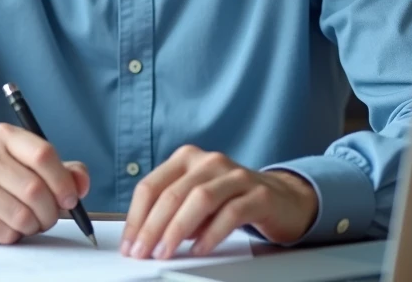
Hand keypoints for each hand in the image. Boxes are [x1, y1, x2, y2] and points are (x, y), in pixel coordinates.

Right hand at [0, 123, 89, 243]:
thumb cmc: (8, 178)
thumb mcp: (37, 167)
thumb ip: (67, 172)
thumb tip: (81, 185)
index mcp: (5, 135)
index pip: (43, 155)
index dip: (63, 182)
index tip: (71, 199)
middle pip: (34, 189)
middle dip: (51, 211)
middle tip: (51, 217)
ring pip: (21, 215)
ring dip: (34, 226)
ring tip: (30, 222)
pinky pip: (4, 232)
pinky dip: (15, 236)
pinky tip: (8, 226)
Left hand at [121, 145, 317, 258]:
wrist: (283, 199)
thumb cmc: (231, 200)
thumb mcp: (195, 201)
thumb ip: (172, 212)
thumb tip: (143, 237)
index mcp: (187, 159)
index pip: (151, 186)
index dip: (137, 217)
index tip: (129, 243)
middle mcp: (209, 161)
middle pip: (172, 193)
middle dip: (152, 226)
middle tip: (142, 252)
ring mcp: (235, 175)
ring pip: (199, 198)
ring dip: (177, 229)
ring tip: (165, 251)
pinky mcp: (258, 194)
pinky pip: (231, 212)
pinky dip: (211, 232)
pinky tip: (199, 248)